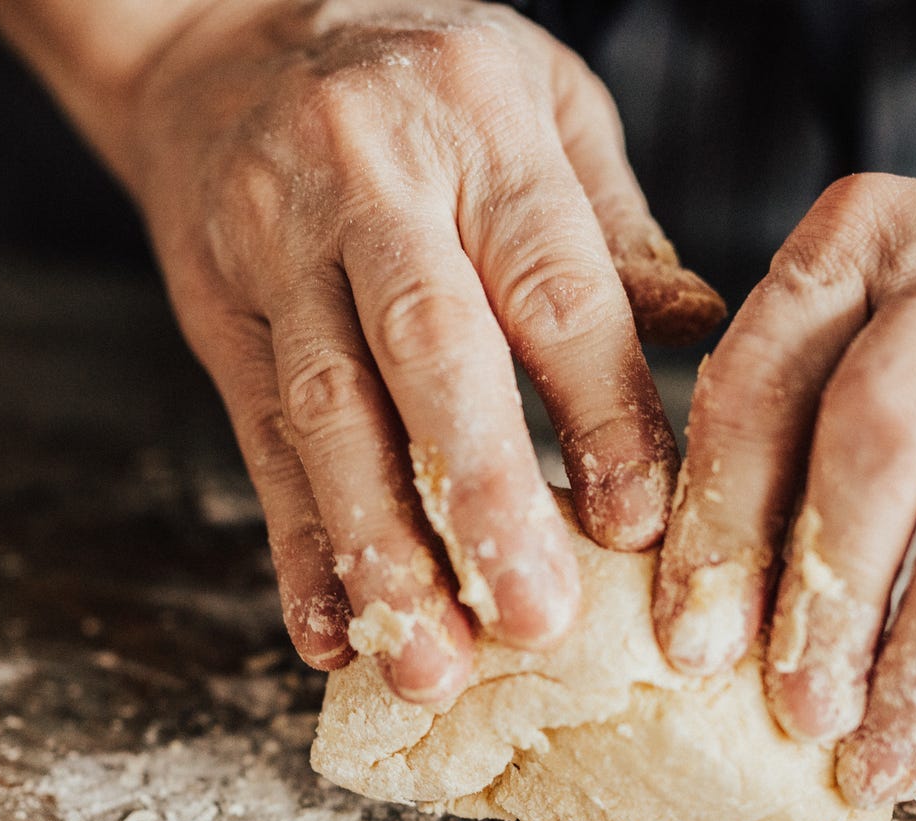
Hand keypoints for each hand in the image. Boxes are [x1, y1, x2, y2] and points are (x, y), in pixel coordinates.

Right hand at [118, 0, 721, 698]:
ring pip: (328, 415)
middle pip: (431, 356)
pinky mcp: (215, 314)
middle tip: (536, 622)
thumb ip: (615, 228)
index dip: (601, 412)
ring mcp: (275, 249)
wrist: (222, 32)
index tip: (638, 527)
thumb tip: (701, 330)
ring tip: (429, 662)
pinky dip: (295, 547)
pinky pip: (254, 441)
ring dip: (381, 551)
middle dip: (485, 500)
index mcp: (481, 127)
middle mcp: (369, 181)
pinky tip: (331, 633)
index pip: (554, 287)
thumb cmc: (426, 78)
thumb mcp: (545, 101)